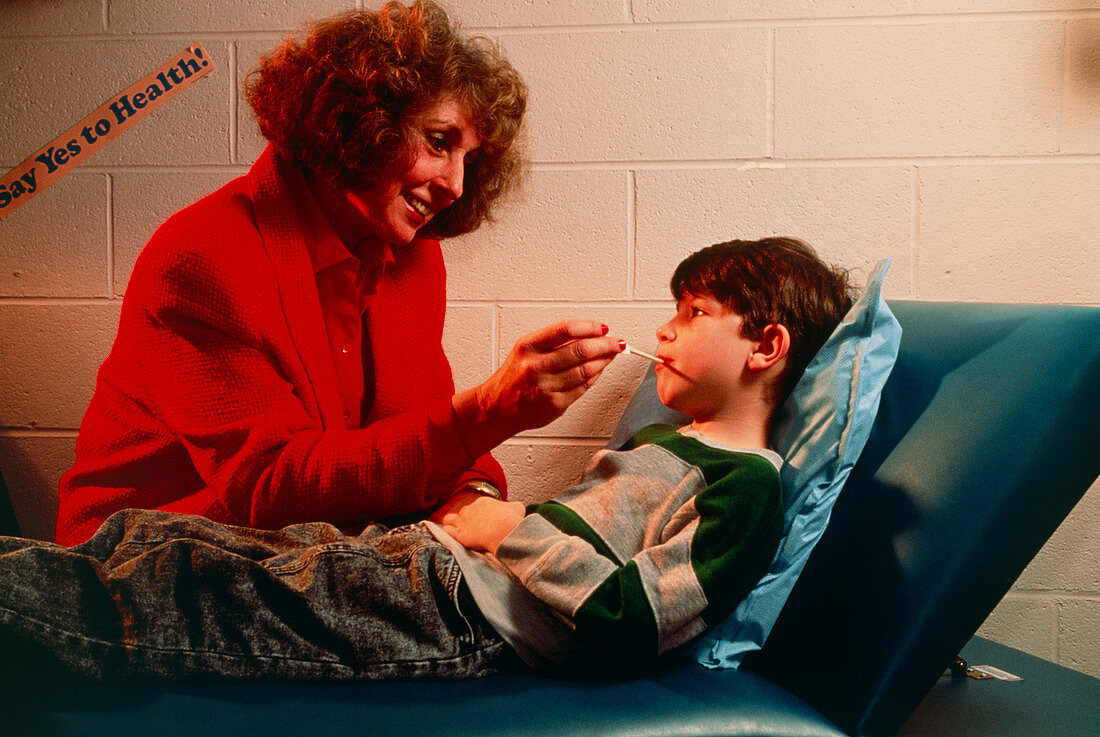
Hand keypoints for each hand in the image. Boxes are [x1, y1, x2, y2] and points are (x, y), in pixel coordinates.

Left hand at [430, 491, 525, 554]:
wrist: (503, 530)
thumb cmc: (511, 519)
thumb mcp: (516, 507)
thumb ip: (513, 506)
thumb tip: (516, 507)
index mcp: (481, 501)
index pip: (472, 504)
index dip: (473, 512)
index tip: (477, 518)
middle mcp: (469, 509)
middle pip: (459, 511)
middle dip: (461, 517)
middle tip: (465, 524)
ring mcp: (462, 521)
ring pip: (448, 519)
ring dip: (450, 523)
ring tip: (452, 528)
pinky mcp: (459, 534)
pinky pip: (446, 531)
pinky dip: (446, 533)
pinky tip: (448, 536)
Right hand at [452, 320, 623, 455]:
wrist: (497, 407)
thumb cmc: (515, 376)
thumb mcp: (526, 350)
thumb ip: (555, 341)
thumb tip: (591, 334)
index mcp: (528, 346)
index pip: (566, 329)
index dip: (590, 327)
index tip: (603, 328)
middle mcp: (536, 366)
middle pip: (581, 350)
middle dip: (606, 344)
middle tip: (617, 342)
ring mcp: (547, 386)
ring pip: (587, 369)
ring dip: (604, 361)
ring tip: (611, 355)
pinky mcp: (556, 404)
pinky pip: (584, 387)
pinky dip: (596, 376)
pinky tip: (599, 370)